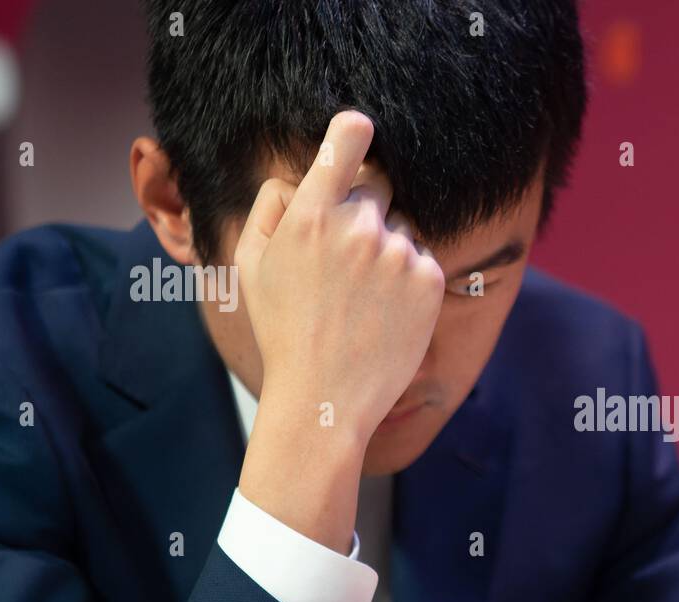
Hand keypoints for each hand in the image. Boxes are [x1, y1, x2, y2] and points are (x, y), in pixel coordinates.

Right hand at [234, 111, 443, 551]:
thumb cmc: (282, 332)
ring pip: (400, 228)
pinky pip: (422, 259)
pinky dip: (408, 280)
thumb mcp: (250, 267)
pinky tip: (384, 313)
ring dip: (387, 250)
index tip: (360, 126)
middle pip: (376, 190)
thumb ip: (269, 210)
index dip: (353, 133)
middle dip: (364, 213)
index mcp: (308, 217)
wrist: (325, 398)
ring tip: (362, 300)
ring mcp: (397, 252)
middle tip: (345, 264)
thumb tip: (295, 179)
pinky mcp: (429, 279)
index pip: (343, 148)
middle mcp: (357, 227)